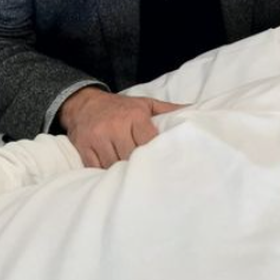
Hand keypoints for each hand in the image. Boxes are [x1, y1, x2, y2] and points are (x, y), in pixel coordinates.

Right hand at [59, 87, 183, 167]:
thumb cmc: (121, 107)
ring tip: (132, 176)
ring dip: (123, 171)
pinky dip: (105, 173)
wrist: (83, 103)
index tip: (162, 162)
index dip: (155, 153)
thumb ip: (169, 110)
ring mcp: (97, 138)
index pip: (148, 141)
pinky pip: (96, 168)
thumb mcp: (146, 104)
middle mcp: (115, 126)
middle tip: (149, 173)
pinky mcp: (83, 147)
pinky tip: (114, 175)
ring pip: (114, 164)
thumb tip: (195, 110)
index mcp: (134, 116)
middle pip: (131, 155)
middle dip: (140, 165)